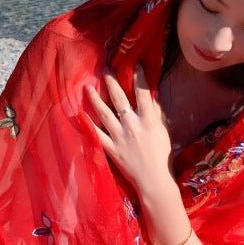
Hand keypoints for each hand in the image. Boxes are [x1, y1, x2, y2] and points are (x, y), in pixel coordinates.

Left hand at [85, 64, 173, 195]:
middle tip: (105, 69)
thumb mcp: (163, 131)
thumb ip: (156, 113)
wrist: (153, 180)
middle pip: (119, 99)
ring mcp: (119, 136)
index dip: (138, 77)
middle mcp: (132, 125)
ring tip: (87, 87)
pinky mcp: (110, 148)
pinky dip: (88, 124)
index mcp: (149, 120)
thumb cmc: (162, 156)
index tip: (134, 64)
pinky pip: (97, 134)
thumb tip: (151, 96)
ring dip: (95, 99)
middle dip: (111, 82)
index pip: (142, 93)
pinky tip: (80, 114)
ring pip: (104, 113)